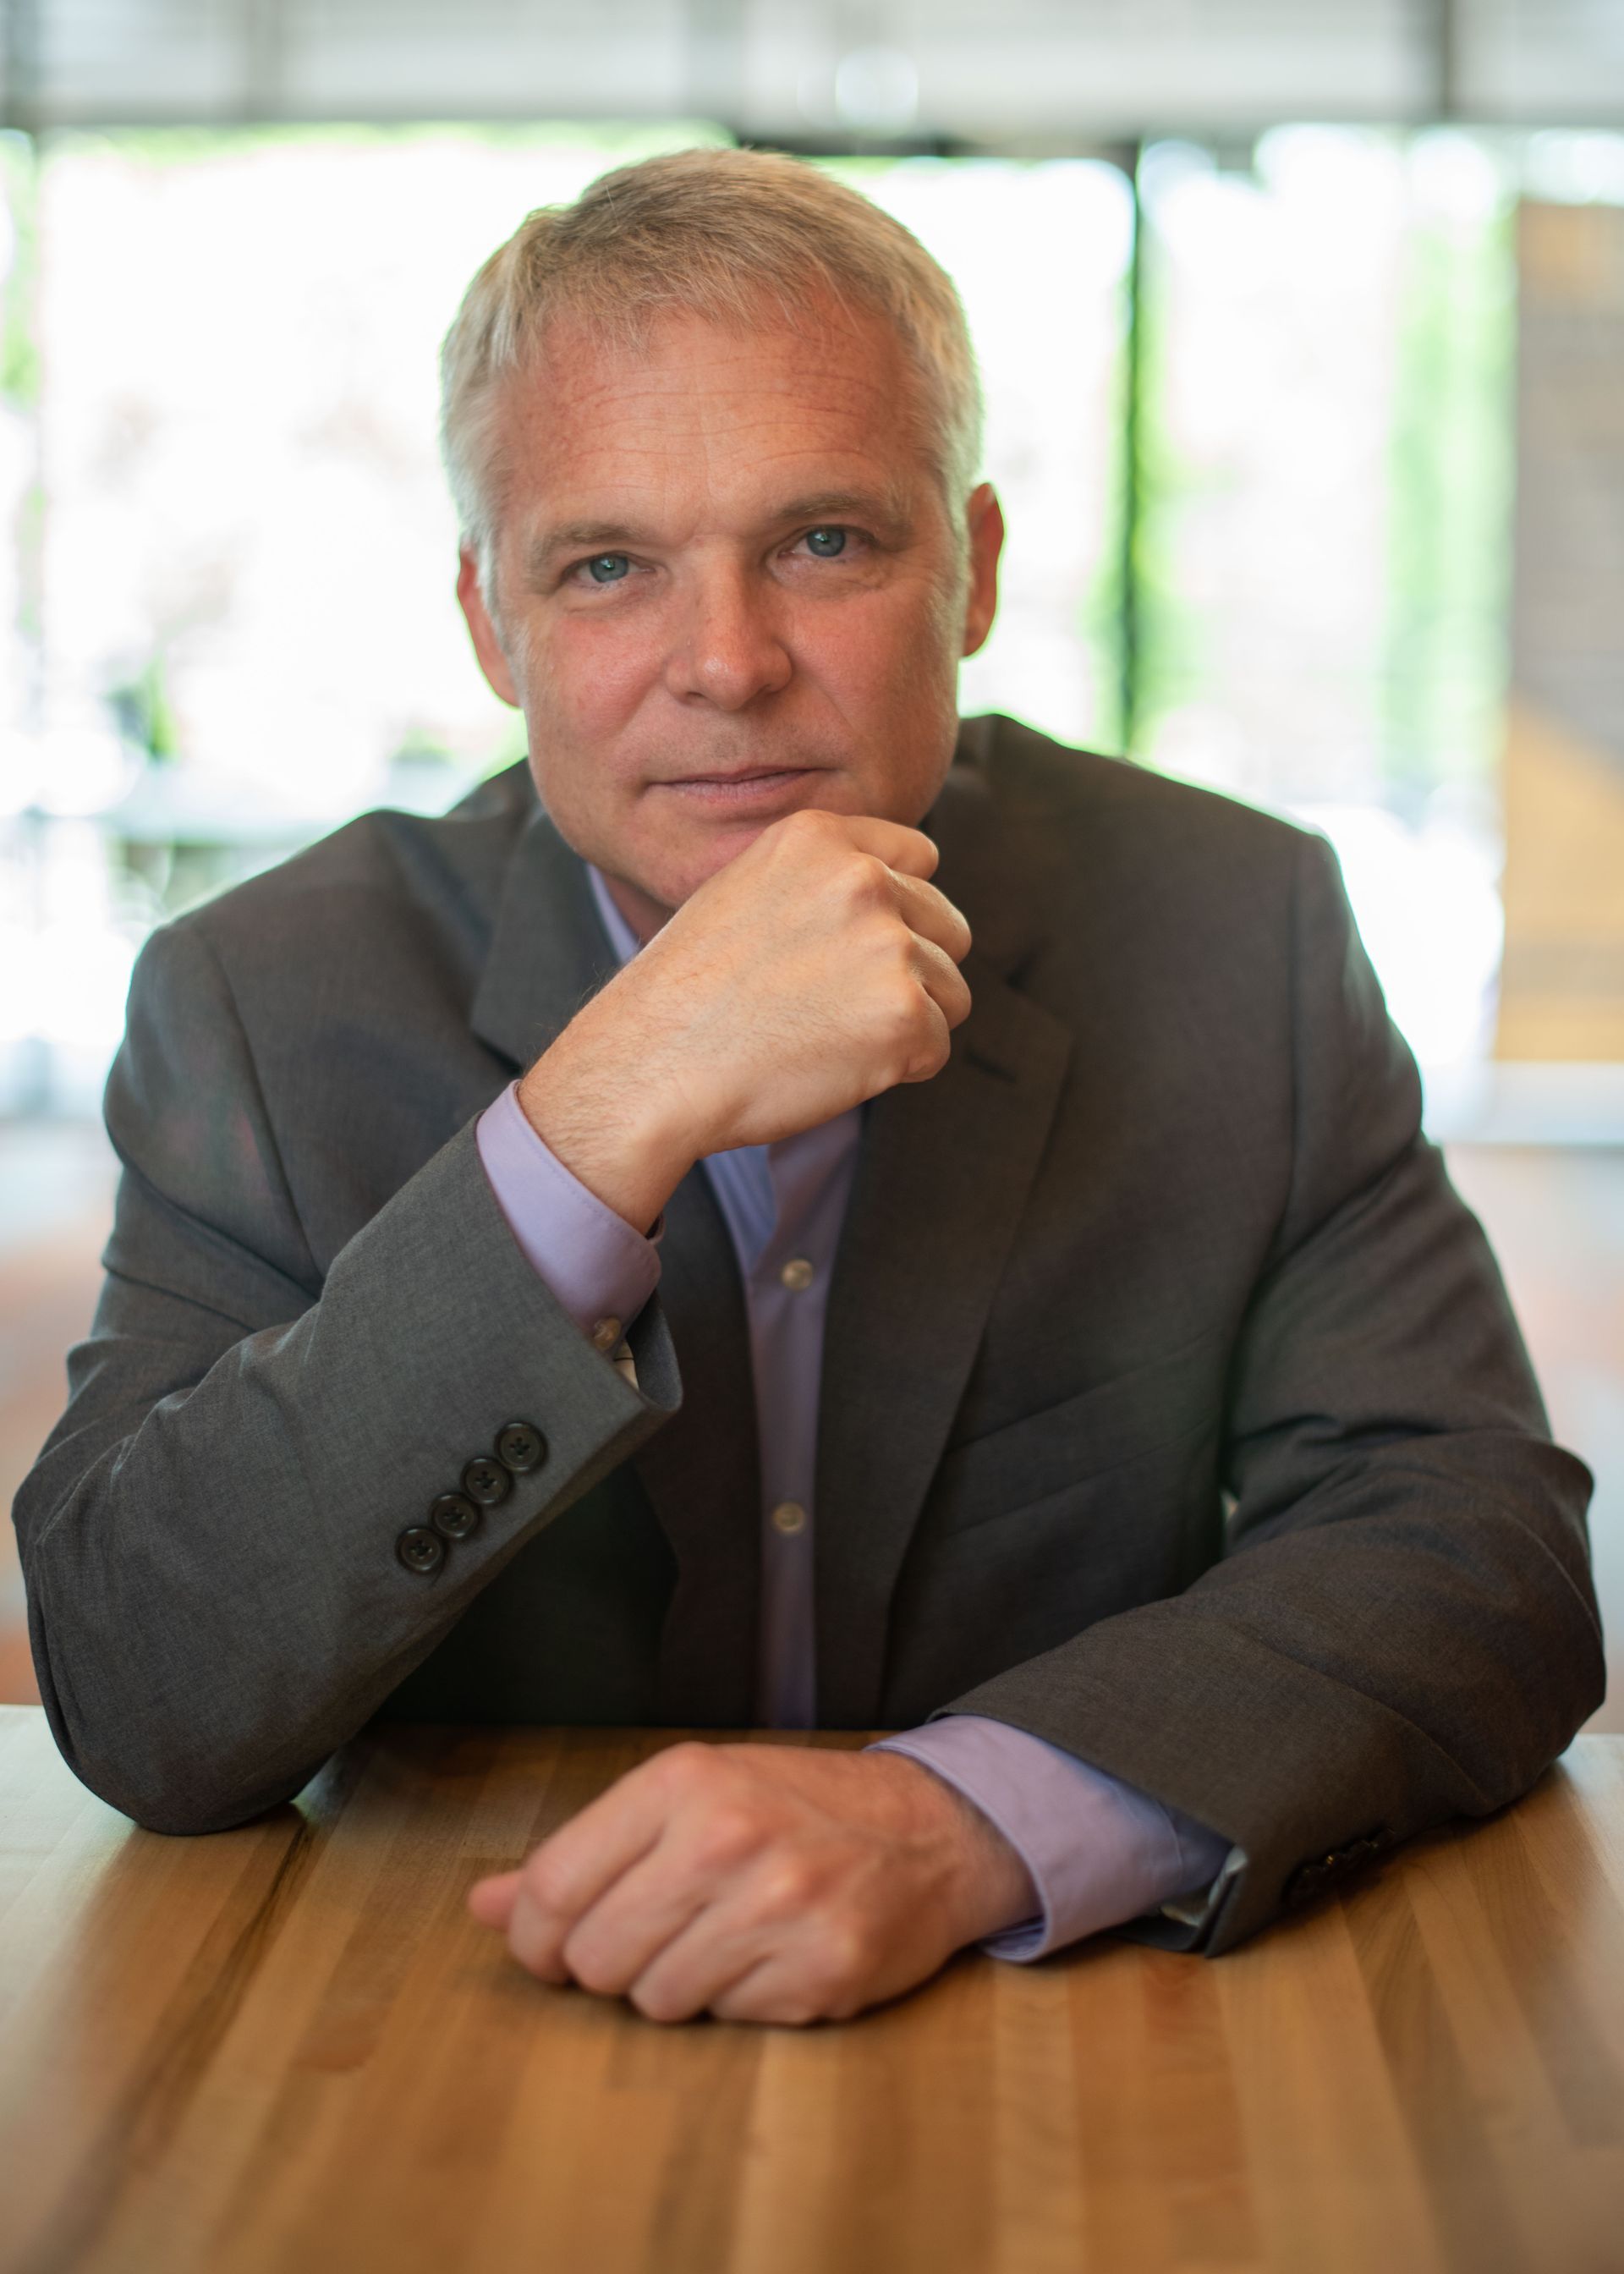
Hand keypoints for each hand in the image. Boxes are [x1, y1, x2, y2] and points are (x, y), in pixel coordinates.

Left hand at [466, 1740, 1036, 2025]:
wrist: (927, 1830)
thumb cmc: (793, 1810)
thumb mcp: (686, 1801)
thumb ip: (584, 1854)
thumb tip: (483, 1904)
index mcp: (682, 1782)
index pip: (555, 1888)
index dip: (535, 1938)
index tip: (551, 1948)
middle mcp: (727, 1837)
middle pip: (597, 1957)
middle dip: (612, 1964)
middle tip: (657, 1937)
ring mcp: (779, 1905)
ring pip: (656, 2001)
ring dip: (677, 1986)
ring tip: (723, 1939)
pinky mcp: (821, 1968)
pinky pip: (726, 2021)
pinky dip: (738, 2003)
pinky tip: (770, 1957)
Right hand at [516, 808, 971, 1230]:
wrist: (650, 1067)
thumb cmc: (687, 997)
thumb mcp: (744, 893)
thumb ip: (821, 882)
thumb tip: (896, 902)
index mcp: (819, 838)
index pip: (920, 858)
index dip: (899, 912)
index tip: (855, 952)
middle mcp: (862, 878)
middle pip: (946, 929)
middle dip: (908, 974)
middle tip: (833, 1009)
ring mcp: (887, 944)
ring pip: (949, 992)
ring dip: (902, 1024)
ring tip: (825, 1038)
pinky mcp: (903, 1013)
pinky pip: (935, 1048)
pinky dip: (897, 1070)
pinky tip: (831, 1067)